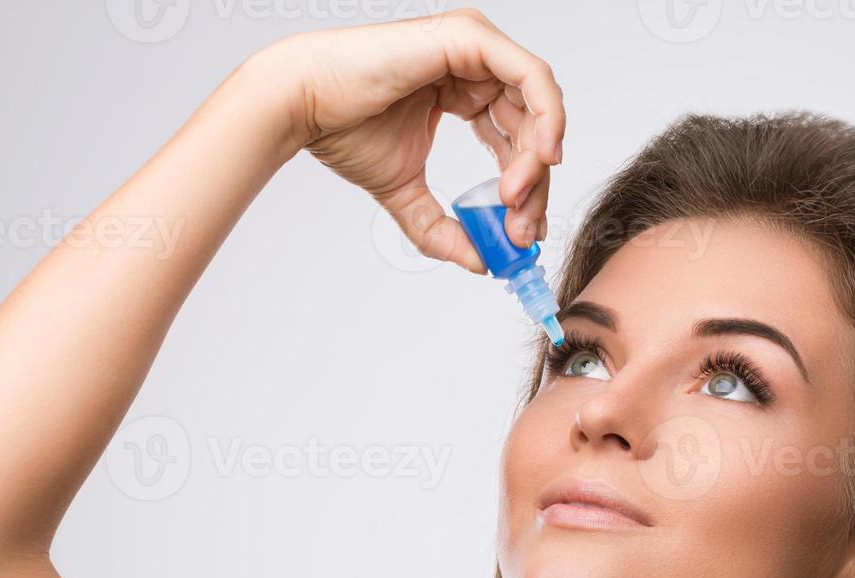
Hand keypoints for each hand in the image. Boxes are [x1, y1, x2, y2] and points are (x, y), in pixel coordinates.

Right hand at [251, 8, 565, 272]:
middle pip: (531, 126)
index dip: (526, 188)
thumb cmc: (344, 129)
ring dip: (536, 159)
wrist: (308, 106)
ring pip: (537, 105)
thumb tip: (479, 262)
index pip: (514, 139)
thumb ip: (442, 229)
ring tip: (517, 199)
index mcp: (462, 90)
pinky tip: (541, 157)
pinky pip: (532, 76)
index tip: (522, 233)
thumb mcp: (406, 193)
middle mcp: (474, 66)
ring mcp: (475, 47)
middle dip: (534, 183)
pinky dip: (547, 117)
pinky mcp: (472, 37)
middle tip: (521, 227)